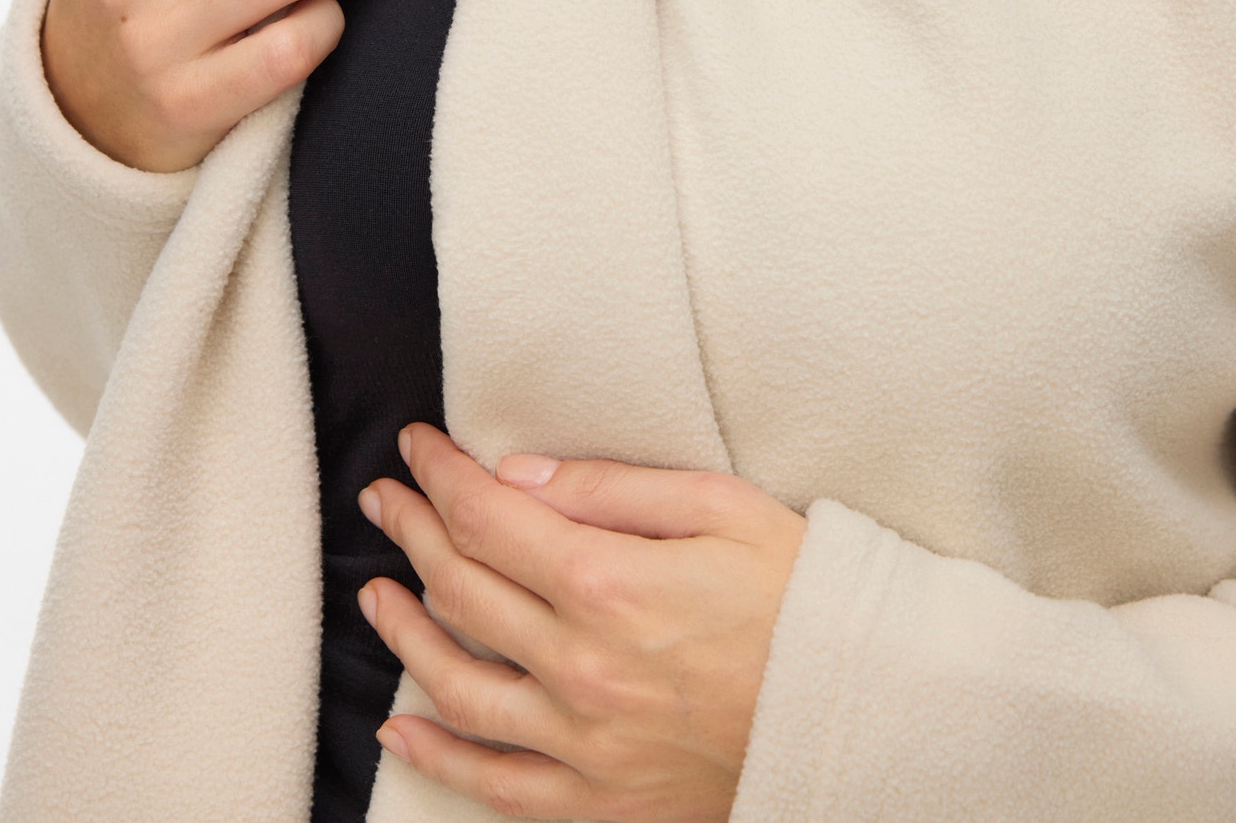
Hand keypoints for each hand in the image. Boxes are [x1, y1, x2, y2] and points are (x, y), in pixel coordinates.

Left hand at [356, 424, 806, 821]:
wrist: (859, 708)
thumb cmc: (796, 593)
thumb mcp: (719, 506)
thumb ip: (610, 488)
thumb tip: (519, 475)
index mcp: (610, 584)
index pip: (488, 518)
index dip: (441, 475)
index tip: (417, 447)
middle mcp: (581, 667)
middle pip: (460, 589)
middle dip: (411, 531)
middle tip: (385, 497)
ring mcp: (585, 742)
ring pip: (456, 685)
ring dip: (402, 634)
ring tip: (376, 594)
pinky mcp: (600, 800)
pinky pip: (494, 785)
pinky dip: (436, 757)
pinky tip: (400, 730)